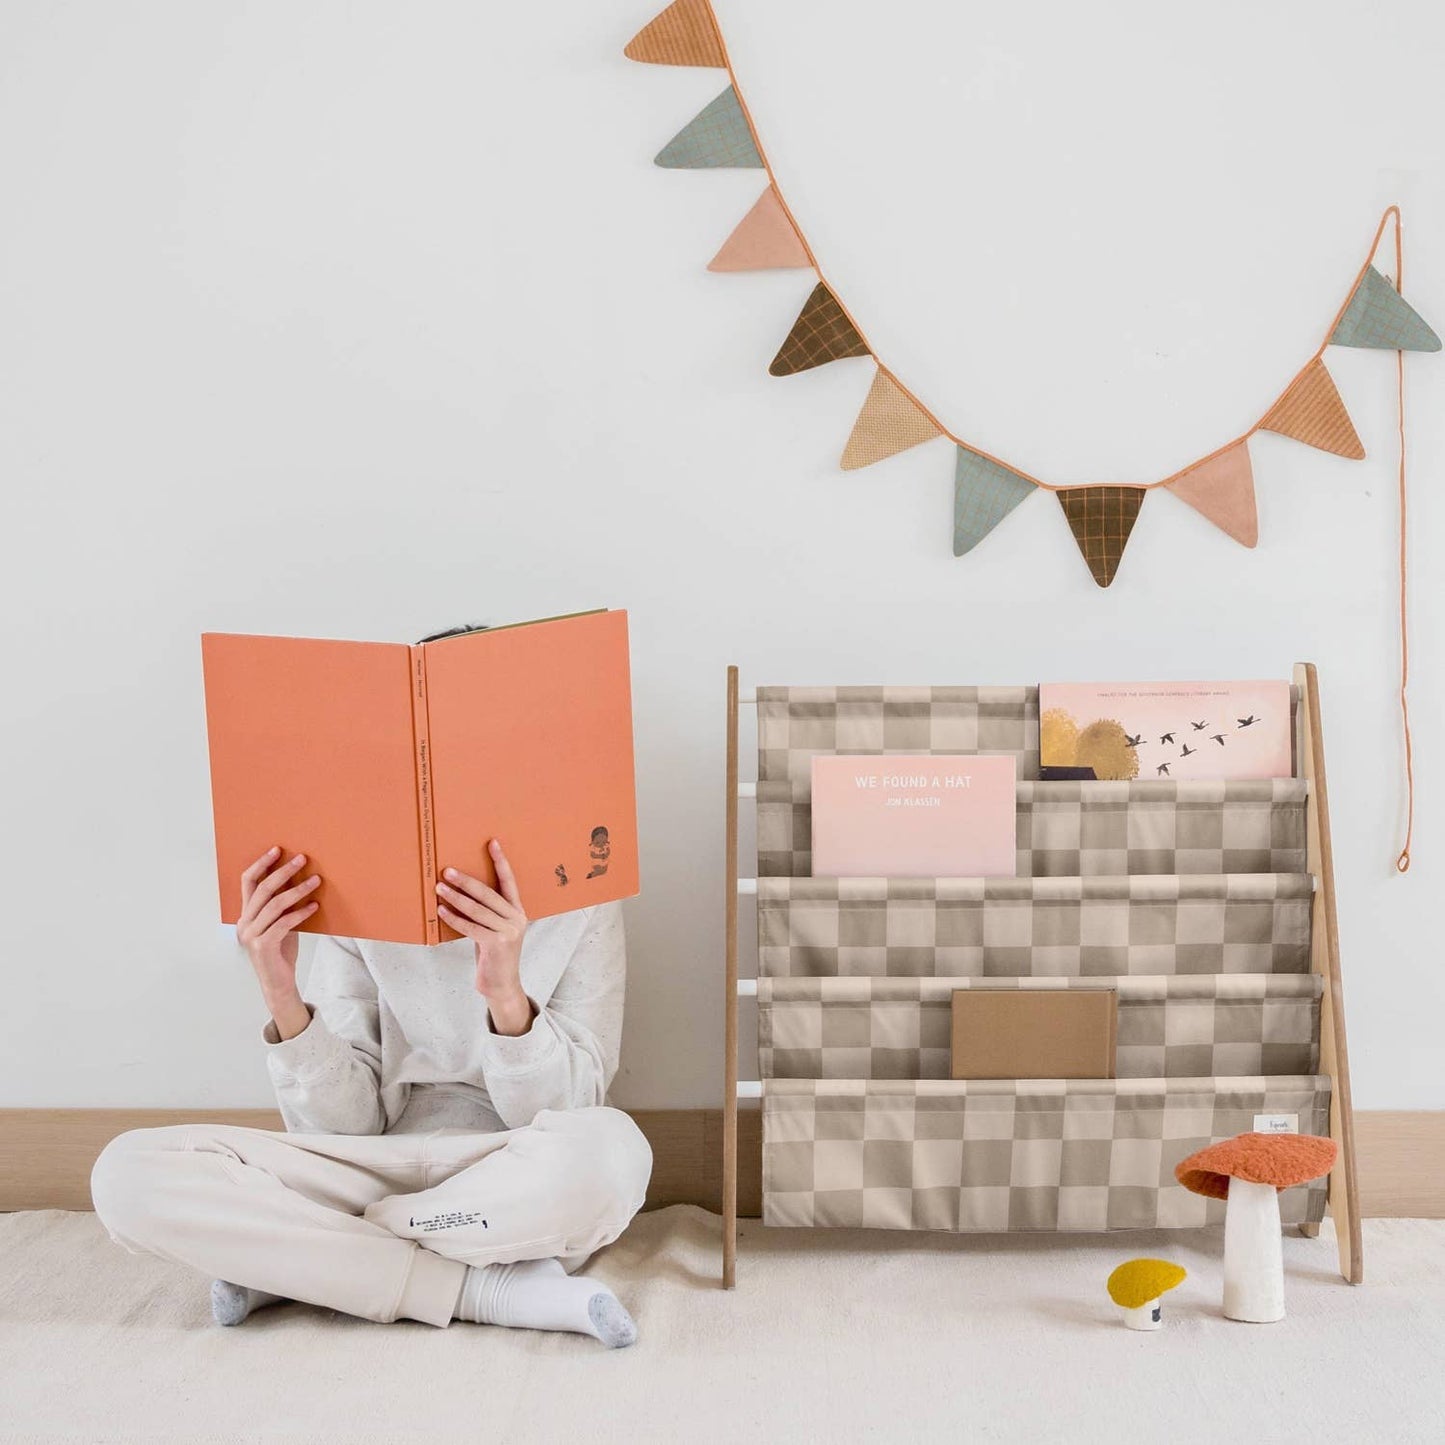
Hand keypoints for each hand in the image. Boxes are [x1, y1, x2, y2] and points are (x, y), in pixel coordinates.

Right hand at [237, 846, 319, 1040]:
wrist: (278, 983)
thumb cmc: (281, 951)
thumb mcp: (281, 923)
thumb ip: (282, 905)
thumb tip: (299, 878)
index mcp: (246, 914)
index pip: (248, 882)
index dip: (261, 864)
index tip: (277, 849)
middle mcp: (244, 923)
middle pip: (262, 889)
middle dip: (283, 871)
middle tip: (302, 859)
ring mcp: (251, 935)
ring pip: (275, 905)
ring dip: (298, 890)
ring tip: (316, 880)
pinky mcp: (263, 946)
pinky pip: (283, 923)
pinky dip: (300, 913)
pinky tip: (314, 906)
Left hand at [436, 839, 531, 1035]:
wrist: (502, 985)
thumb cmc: (493, 954)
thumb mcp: (494, 929)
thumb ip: (486, 912)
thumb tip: (462, 891)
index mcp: (517, 911)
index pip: (509, 881)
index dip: (500, 861)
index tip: (491, 842)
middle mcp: (516, 918)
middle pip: (488, 893)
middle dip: (466, 880)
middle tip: (448, 870)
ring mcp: (508, 931)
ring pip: (477, 909)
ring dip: (455, 897)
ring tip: (439, 888)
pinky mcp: (497, 944)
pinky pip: (471, 926)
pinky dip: (454, 917)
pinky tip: (442, 910)